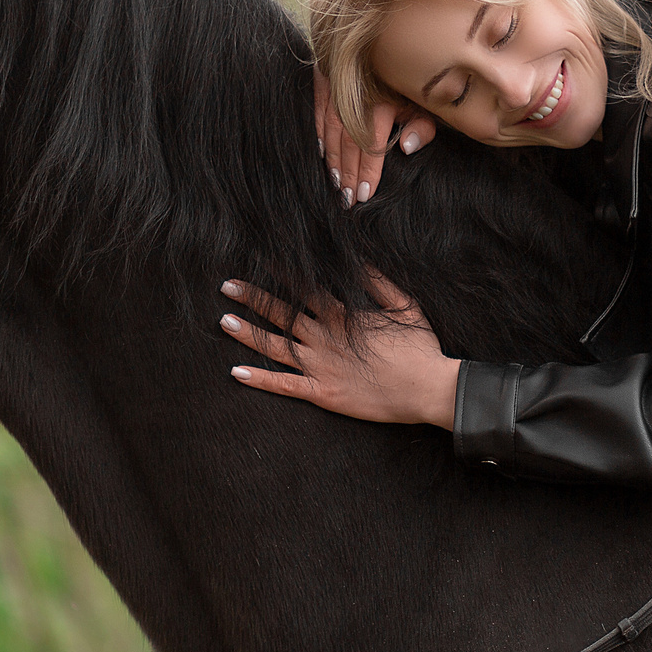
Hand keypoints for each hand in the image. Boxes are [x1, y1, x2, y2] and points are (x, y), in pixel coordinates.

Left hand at [220, 273, 458, 427]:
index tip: (260, 258)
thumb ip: (378, 281)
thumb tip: (357, 258)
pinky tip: (237, 372)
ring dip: (248, 334)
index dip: (281, 272)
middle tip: (227, 285)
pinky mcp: (323, 393)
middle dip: (253, 298)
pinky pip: (285, 385)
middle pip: (281, 313)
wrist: (427, 388)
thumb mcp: (404, 304)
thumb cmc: (419, 346)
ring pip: (276, 347)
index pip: (304, 287)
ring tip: (223, 321)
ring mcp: (321, 366)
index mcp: (342, 315)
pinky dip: (260, 379)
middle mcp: (325, 337)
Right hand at [314, 67, 437, 206]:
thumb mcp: (425, 100)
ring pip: (330, 129)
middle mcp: (354, 97)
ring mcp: (337, 85)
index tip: (363, 195)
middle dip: (346, 173)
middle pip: (347, 144)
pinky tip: (322, 150)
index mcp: (380, 104)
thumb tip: (406, 148)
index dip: (366, 173)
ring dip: (332, 158)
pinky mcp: (325, 75)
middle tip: (345, 198)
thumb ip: (422, 126)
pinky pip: (318, 109)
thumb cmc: (412, 76)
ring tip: (334, 181)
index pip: (370, 148)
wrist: (389, 33)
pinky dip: (319, 131)